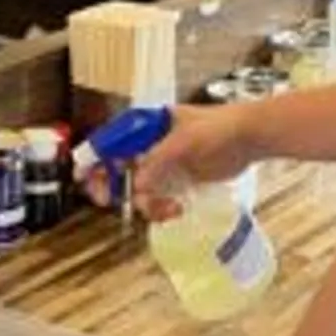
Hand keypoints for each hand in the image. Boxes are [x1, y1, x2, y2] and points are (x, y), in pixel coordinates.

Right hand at [83, 103, 258, 220]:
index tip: (85, 179)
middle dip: (114, 186)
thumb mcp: (184, 142)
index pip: (111, 141)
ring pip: (139, 189)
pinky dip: (162, 208)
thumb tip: (138, 185)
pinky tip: (176, 209)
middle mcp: (151, 144)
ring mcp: (165, 163)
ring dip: (146, 203)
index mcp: (147, 125)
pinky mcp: (179, 179)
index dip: (94, 159)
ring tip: (167, 208)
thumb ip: (158, 162)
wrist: (250, 137)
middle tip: (111, 201)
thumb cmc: (218, 129)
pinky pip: (158, 198)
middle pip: (118, 167)